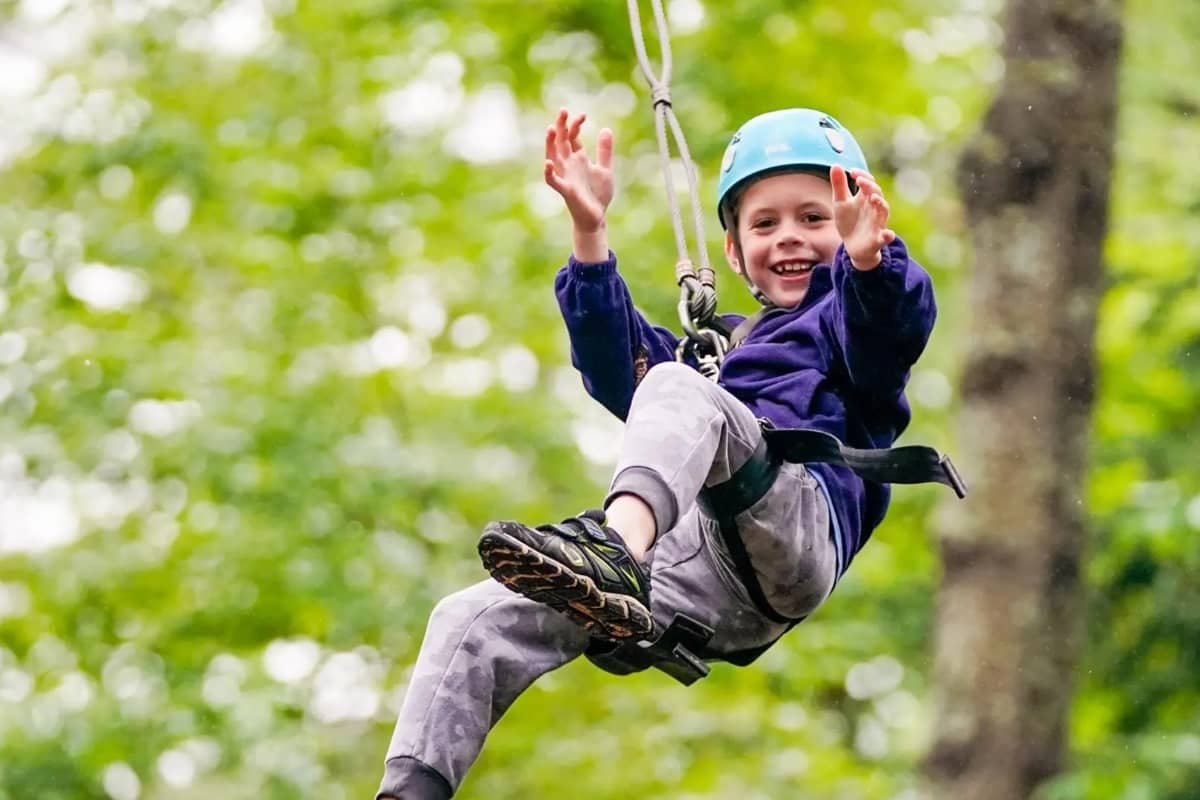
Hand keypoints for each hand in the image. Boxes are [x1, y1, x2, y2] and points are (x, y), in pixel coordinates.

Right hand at [543, 108, 613, 233]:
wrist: (596, 218)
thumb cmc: (597, 195)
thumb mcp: (605, 169)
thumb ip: (604, 151)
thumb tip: (606, 129)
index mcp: (578, 158)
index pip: (572, 136)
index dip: (575, 125)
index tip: (583, 115)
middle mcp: (569, 165)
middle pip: (561, 142)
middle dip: (561, 126)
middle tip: (564, 110)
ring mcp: (566, 177)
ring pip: (553, 157)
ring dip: (551, 144)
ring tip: (551, 129)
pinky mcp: (566, 190)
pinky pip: (554, 181)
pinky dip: (549, 173)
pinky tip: (548, 163)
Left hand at [831, 165, 895, 270]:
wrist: (853, 246)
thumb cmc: (849, 221)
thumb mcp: (841, 202)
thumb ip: (839, 185)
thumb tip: (835, 164)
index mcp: (865, 198)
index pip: (868, 182)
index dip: (862, 175)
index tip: (851, 172)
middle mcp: (874, 208)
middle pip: (877, 194)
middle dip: (870, 187)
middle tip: (860, 181)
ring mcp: (877, 223)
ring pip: (883, 212)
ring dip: (880, 204)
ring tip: (873, 198)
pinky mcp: (877, 240)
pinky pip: (885, 237)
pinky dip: (887, 236)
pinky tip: (888, 234)